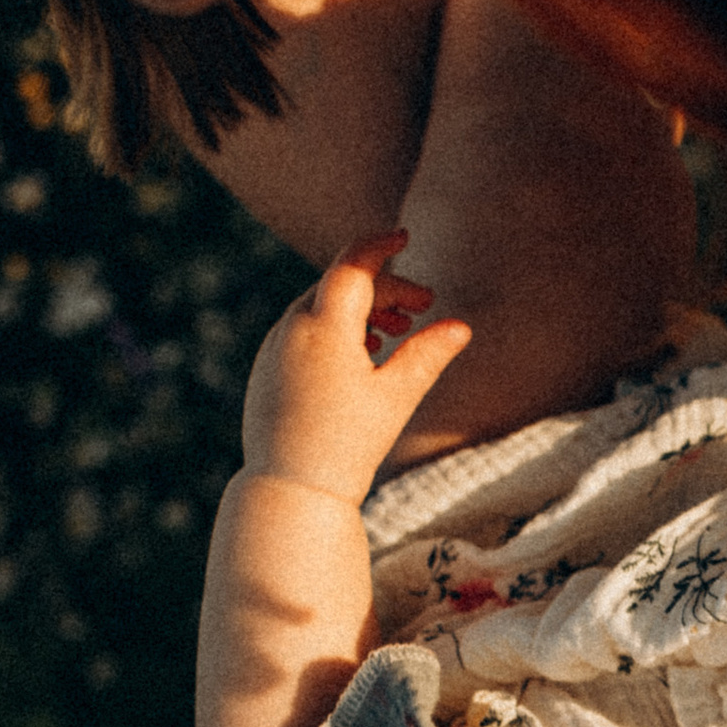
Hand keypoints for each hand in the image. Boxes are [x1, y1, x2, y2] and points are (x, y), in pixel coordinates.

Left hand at [240, 233, 470, 500]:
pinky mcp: (265, 368)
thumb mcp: (396, 396)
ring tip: (395, 331)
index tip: (405, 236)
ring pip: (319, 307)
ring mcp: (273, 348)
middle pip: (341, 286)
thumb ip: (428, 354)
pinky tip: (360, 354)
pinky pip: (302, 331)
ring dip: (361, 310)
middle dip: (385, 288)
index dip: (380, 245)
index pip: (353, 264)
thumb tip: (461, 326)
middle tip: (424, 306)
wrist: (289, 489)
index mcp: (324, 327)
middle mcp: (291, 328)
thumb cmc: (348, 445)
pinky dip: (334, 329)